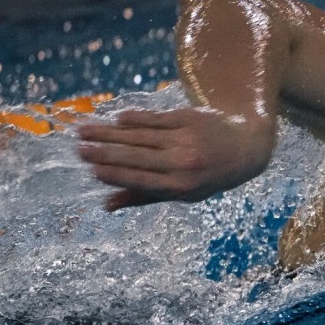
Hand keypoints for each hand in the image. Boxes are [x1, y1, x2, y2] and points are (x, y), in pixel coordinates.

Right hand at [77, 107, 274, 210]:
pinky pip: (155, 118)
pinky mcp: (189, 119)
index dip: (114, 174)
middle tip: (78, 148)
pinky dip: (135, 119)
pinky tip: (116, 118)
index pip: (140, 180)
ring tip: (85, 130)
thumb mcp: (183, 193)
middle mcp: (183, 163)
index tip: (91, 169)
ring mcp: (186, 139)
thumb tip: (106, 205)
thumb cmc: (208, 175)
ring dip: (110, 132)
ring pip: (140, 135)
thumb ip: (145, 196)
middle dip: (104, 152)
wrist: (246, 149)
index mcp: (180, 186)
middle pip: (136, 156)